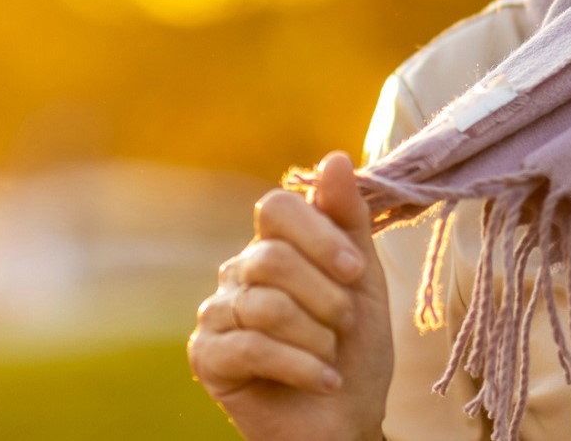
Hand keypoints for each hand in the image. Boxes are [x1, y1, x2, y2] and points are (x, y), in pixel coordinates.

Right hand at [189, 152, 393, 440]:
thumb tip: (335, 157)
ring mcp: (218, 313)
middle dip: (325, 297)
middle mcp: (238, 272)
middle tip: (345, 325)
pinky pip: (250, 347)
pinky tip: (323, 382)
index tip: (354, 271)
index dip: (319, 235)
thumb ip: (349, 220)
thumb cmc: (354, 351)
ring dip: (317, 339)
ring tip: (330, 357)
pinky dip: (300, 367)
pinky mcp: (207, 356)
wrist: (346, 421)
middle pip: (272, 258)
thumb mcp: (364, 281)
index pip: (276, 206)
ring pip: (265, 306)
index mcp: (274, 245)